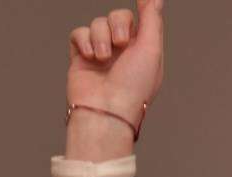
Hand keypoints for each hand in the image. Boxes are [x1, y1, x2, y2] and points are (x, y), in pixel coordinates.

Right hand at [67, 1, 164, 119]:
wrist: (106, 110)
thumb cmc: (134, 87)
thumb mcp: (151, 49)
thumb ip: (152, 19)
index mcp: (143, 49)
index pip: (141, 18)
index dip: (140, 11)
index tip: (140, 2)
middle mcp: (123, 50)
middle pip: (117, 15)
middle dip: (118, 24)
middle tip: (121, 44)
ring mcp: (101, 53)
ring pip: (97, 23)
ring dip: (101, 37)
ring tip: (103, 58)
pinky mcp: (81, 57)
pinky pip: (79, 33)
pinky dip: (84, 41)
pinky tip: (90, 57)